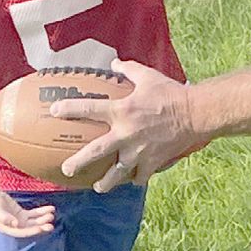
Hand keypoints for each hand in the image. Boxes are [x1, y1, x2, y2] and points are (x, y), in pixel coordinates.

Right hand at [0, 189, 55, 237]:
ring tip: (51, 214)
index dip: (32, 231)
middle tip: (51, 224)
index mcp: (8, 228)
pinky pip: (34, 214)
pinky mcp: (22, 213)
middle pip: (30, 228)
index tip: (41, 228)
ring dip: (43, 218)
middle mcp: (15, 226)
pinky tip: (51, 208)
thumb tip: (15, 224)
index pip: (22, 232)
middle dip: (41, 226)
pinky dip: (42, 211)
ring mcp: (19, 220)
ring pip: (34, 221)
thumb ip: (4, 217)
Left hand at [51, 59, 197, 189]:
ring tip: (98, 187)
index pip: (89, 108)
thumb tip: (114, 63)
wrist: (195, 114)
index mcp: (122, 111)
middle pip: (96, 152)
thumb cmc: (171, 93)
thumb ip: (128, 69)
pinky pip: (140, 176)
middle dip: (79, 162)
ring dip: (105, 183)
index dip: (69, 108)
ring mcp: (139, 151)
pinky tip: (131, 180)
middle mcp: (126, 134)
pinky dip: (135, 179)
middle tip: (67, 170)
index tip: (54, 110)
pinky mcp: (152, 163)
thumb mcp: (148, 76)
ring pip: (116, 173)